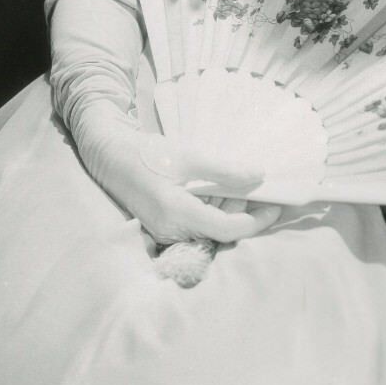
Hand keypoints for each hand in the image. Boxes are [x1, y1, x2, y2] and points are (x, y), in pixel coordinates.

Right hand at [77, 111, 279, 244]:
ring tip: (232, 180)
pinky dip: (211, 207)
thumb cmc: (147, 153)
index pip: (228, 229)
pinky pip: (196, 224)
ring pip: (210, 227)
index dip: (257, 221)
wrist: (109, 154)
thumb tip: (259, 176)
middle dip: (242, 209)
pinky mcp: (162, 227)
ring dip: (226, 207)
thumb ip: (225, 170)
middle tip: (254, 183)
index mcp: (178, 214)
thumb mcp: (189, 156)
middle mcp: (171, 230)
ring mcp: (165, 231)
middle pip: (221, 230)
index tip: (276, 205)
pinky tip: (214, 187)